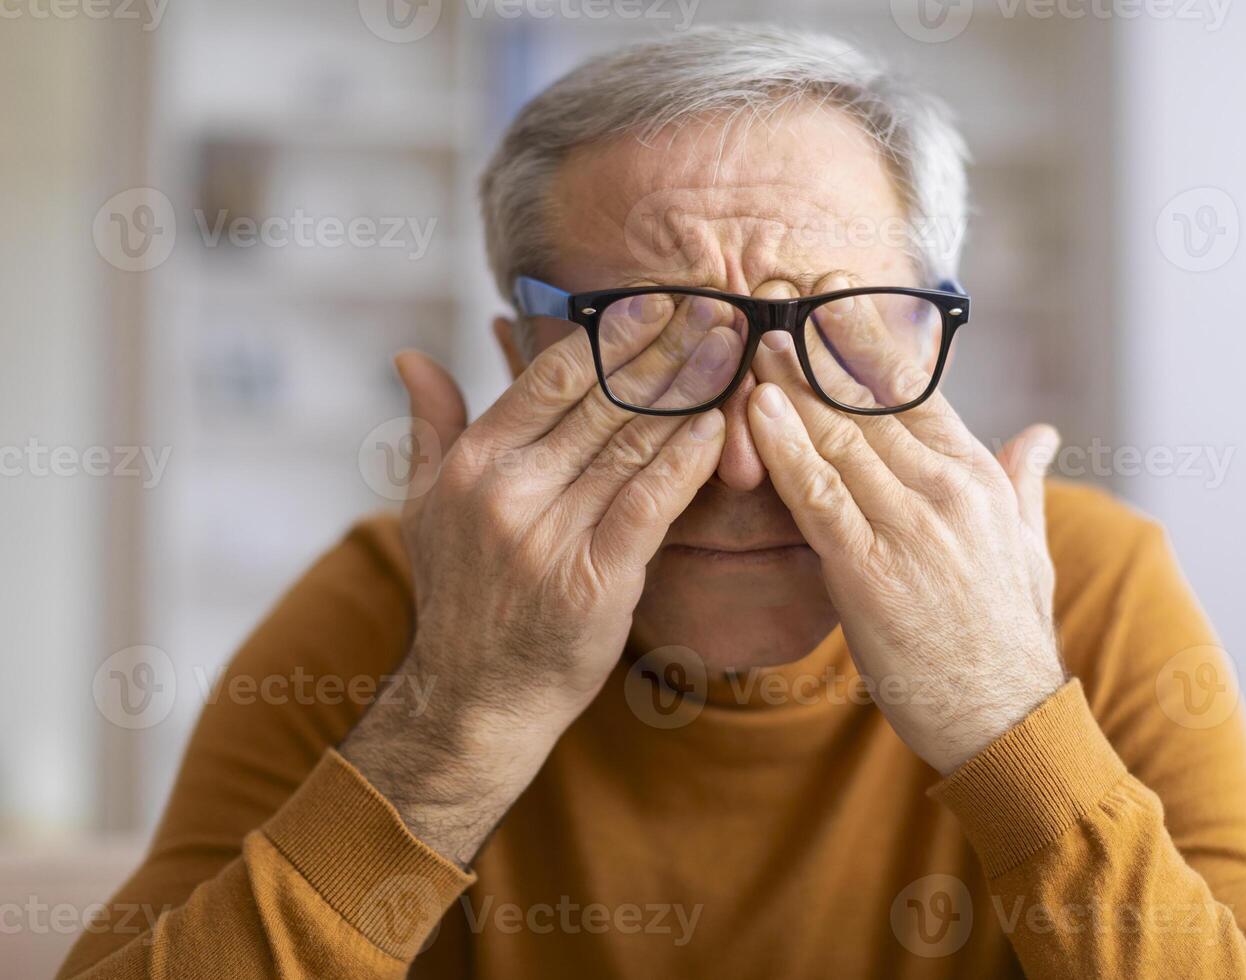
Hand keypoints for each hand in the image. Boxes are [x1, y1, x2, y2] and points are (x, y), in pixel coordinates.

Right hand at [342, 312, 732, 864]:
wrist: (476, 699)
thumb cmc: (460, 597)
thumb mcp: (423, 507)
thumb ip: (429, 425)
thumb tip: (410, 356)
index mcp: (473, 462)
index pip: (551, 376)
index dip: (611, 334)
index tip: (657, 301)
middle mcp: (509, 491)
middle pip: (602, 400)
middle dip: (666, 349)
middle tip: (716, 308)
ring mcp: (552, 536)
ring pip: (633, 444)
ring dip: (690, 392)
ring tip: (731, 351)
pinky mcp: (596, 580)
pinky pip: (650, 504)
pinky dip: (688, 463)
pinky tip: (720, 427)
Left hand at [745, 283, 1064, 774]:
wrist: (1006, 719)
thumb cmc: (1011, 636)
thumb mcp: (1031, 546)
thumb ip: (1024, 481)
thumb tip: (1041, 432)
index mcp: (979, 477)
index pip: (915, 389)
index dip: (866, 338)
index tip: (831, 295)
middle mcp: (946, 490)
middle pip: (867, 402)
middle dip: (816, 346)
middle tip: (774, 296)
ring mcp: (908, 528)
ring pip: (838, 439)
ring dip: (789, 386)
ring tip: (752, 339)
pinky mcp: (868, 572)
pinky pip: (816, 497)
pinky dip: (783, 451)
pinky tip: (756, 411)